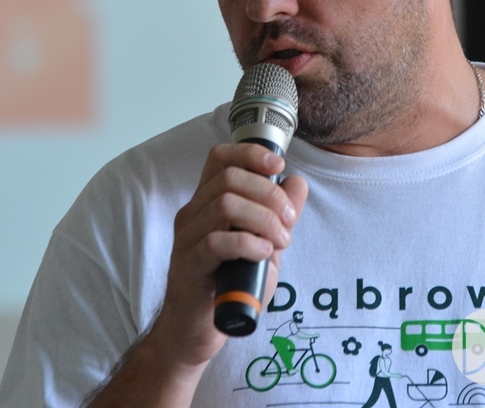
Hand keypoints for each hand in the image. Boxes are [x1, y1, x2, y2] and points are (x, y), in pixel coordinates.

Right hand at [149, 143, 308, 373]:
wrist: (197, 331)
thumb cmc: (229, 286)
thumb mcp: (263, 244)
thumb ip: (278, 214)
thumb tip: (297, 182)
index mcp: (207, 203)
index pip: (220, 157)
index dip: (250, 153)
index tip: (278, 166)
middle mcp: (193, 214)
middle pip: (230, 178)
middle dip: (269, 194)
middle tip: (289, 221)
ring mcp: (187, 239)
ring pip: (225, 205)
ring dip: (263, 219)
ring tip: (280, 242)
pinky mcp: (189, 265)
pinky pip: (216, 242)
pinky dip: (247, 243)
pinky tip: (263, 254)